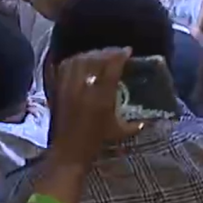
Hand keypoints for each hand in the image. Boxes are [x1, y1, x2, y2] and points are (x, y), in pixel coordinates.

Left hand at [49, 48, 143, 165]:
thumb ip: (134, 125)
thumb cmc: (94, 142)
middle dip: (106, 52)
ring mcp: (67, 87)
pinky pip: (63, 67)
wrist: (68, 151)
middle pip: (94, 60)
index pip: (111, 68)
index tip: (128, 50)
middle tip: (115, 52)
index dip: (120, 56)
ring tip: (99, 54)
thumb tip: (146, 121)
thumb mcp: (118, 132)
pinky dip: (72, 60)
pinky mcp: (56, 89)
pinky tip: (79, 60)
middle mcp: (83, 88)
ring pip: (77, 60)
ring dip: (90, 54)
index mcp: (101, 98)